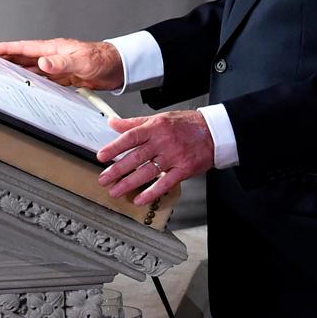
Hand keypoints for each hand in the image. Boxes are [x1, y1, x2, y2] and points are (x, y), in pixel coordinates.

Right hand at [0, 37, 123, 90]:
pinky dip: (32, 82)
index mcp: (53, 48)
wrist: (118, 67)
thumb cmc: (102, 60)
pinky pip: (43, 79)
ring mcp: (58, 66)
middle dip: (6, 59)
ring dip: (17, 71)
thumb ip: (60, 63)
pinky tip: (27, 86)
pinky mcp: (65, 77)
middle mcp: (53, 56)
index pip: (24, 48)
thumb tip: (42, 63)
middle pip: (24, 58)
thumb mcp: (80, 61)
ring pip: (32, 69)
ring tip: (2, 74)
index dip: (5, 49)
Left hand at [96, 110, 213, 205]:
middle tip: (104, 179)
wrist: (214, 132)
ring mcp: (174, 156)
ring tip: (115, 191)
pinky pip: (165, 183)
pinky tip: (140, 199)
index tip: (102, 156)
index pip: (130, 137)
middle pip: (136, 157)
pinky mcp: (184, 169)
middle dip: (117, 170)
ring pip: (147, 172)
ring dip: (129, 183)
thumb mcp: (160, 118)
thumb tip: (114, 123)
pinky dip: (151, 192)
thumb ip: (135, 123)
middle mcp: (163, 142)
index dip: (114, 147)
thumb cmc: (187, 125)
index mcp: (155, 128)